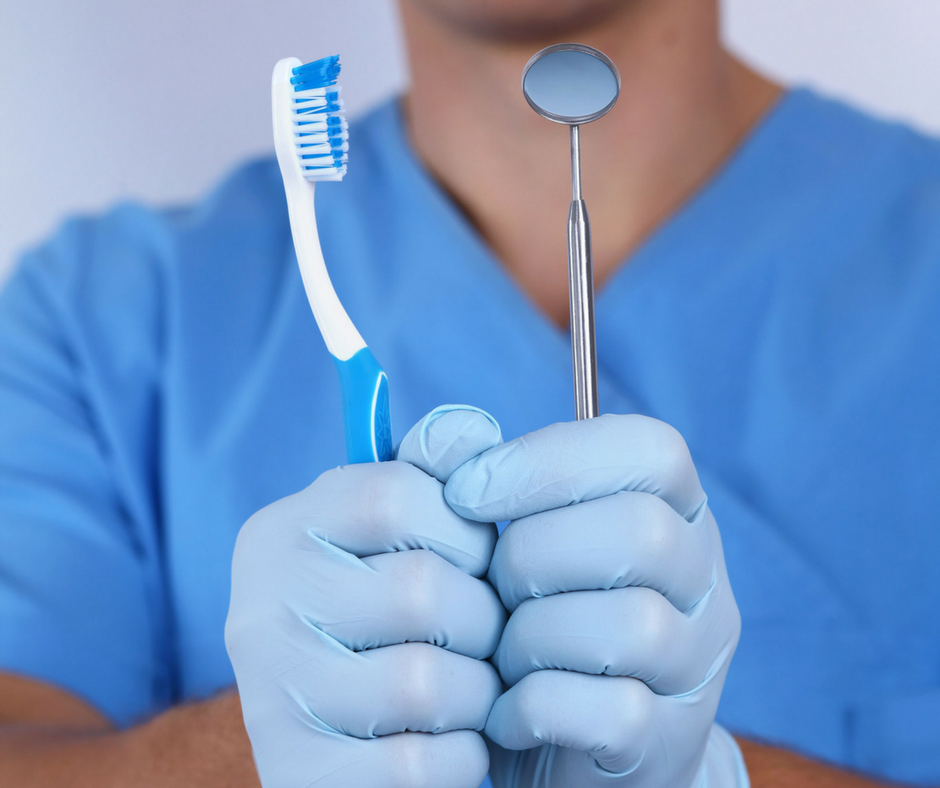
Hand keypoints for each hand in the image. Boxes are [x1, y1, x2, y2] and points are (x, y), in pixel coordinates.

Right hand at [226, 406, 506, 787]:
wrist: (337, 738)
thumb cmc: (389, 618)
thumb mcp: (398, 537)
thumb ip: (431, 475)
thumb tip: (472, 429)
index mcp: (280, 531)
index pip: (395, 493)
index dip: (463, 528)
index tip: (471, 557)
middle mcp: (258, 608)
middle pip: (423, 589)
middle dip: (484, 618)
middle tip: (482, 634)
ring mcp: (269, 698)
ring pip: (427, 683)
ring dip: (478, 693)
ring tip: (471, 688)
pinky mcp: (298, 775)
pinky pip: (419, 768)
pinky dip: (462, 757)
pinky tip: (453, 742)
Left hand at [445, 413, 747, 787]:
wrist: (563, 744)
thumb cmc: (527, 614)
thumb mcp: (503, 536)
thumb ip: (468, 474)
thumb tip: (448, 437)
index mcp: (673, 508)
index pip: (651, 448)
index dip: (549, 460)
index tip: (468, 492)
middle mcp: (702, 578)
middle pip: (640, 532)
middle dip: (531, 555)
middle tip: (491, 588)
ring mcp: (696, 664)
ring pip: (632, 626)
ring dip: (532, 638)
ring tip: (499, 653)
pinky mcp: (668, 740)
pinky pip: (614, 713)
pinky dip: (536, 708)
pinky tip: (508, 707)